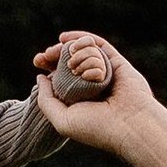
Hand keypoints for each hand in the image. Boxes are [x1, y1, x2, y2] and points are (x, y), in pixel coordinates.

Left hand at [32, 30, 151, 138]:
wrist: (129, 125)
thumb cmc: (96, 127)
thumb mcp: (61, 120)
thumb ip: (46, 101)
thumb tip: (40, 77)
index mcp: (80, 99)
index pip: (61, 77)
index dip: (48, 66)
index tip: (37, 61)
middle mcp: (92, 85)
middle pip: (70, 61)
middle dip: (55, 54)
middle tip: (45, 55)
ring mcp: (106, 73)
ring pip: (83, 52)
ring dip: (72, 51)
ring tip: (70, 60)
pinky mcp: (118, 63)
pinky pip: (99, 45)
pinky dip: (83, 39)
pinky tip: (66, 38)